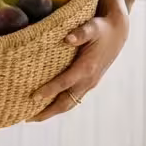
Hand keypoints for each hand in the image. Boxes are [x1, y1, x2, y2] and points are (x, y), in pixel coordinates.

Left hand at [29, 0, 129, 121]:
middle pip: (66, 102)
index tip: (33, 96)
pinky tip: (48, 104)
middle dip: (48, 112)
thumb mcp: (92, 26)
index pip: (64, 83)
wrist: (117, 32)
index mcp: (87, 68)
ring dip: (53, 111)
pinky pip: (73, 98)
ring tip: (34, 117)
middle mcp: (89, 80)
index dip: (49, 90)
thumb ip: (81, 33)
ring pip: (70, 103)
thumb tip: (68, 39)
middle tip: (28, 119)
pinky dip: (60, 104)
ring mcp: (89, 83)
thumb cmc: (101, 28)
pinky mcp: (88, 82)